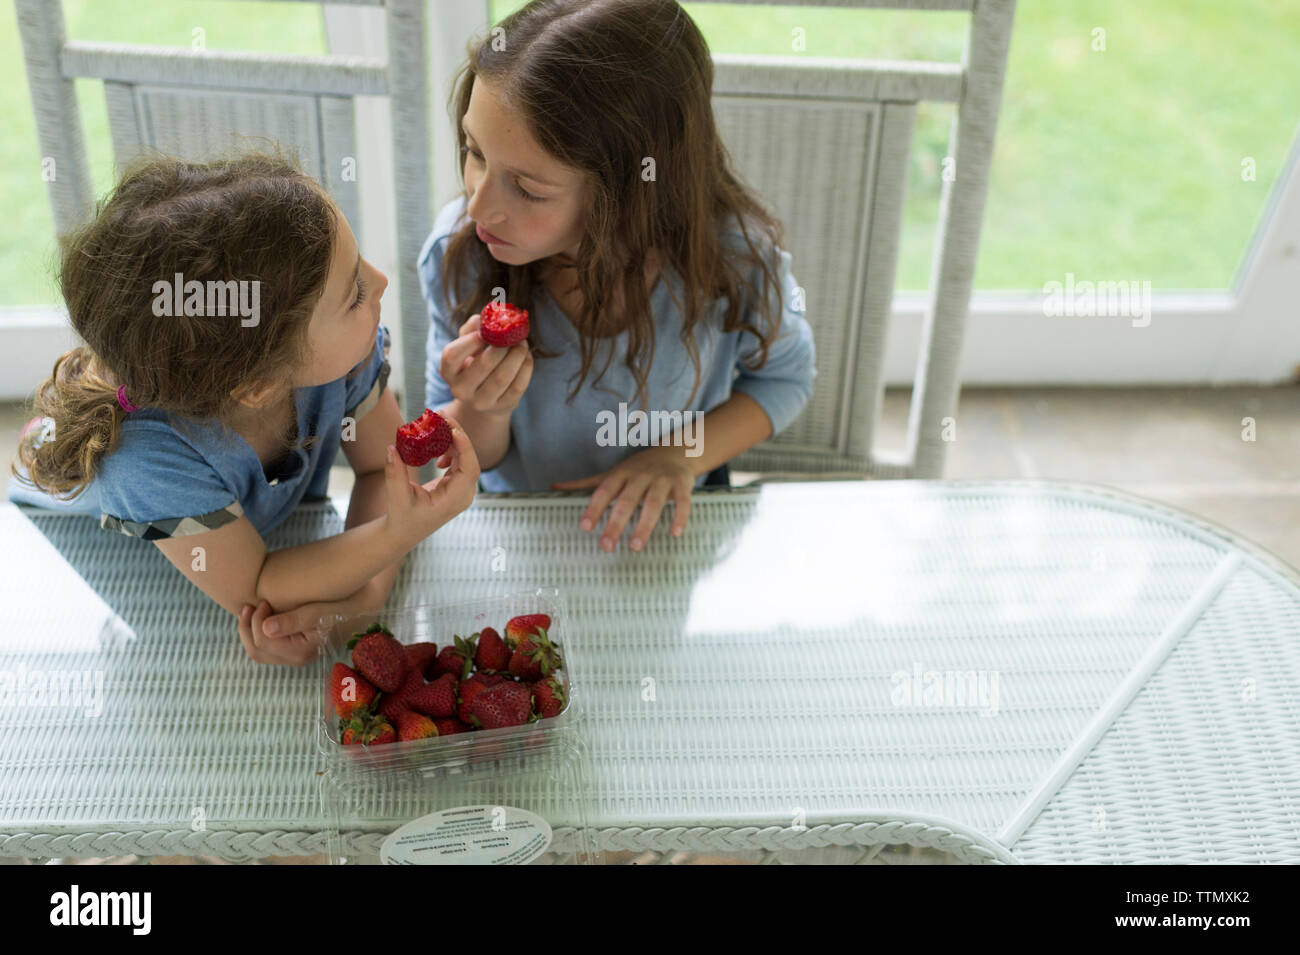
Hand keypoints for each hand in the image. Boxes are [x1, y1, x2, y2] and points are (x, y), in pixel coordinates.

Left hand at [236, 582, 381, 665]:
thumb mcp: (318, 610)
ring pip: (258, 652)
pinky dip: (258, 633)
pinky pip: (267, 648)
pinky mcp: (295, 650)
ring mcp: (295, 657)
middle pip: (256, 651)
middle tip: (251, 604)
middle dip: (247, 628)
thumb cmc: (341, 605)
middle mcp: (297, 659)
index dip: (256, 620)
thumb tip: (266, 629)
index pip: (263, 641)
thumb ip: (293, 620)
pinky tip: (261, 616)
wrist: (361, 608)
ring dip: (249, 631)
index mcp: (301, 652)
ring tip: (251, 609)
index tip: (263, 601)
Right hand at [383, 414, 478, 548]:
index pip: (470, 468)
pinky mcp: (456, 485)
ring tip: (438, 426)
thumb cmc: (401, 518)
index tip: (453, 429)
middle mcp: (464, 494)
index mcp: (455, 498)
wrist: (403, 532)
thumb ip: (395, 473)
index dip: (465, 446)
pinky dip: (450, 450)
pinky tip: (437, 452)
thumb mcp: (396, 496)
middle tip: (442, 416)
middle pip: (470, 459)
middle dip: (458, 435)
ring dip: (453, 441)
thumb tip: (392, 447)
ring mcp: (462, 490)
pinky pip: (459, 462)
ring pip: (466, 458)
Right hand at [440, 312, 532, 415]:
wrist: (487, 396)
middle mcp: (460, 390)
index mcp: (448, 371)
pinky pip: (518, 386)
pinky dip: (526, 367)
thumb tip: (488, 316)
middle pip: (483, 365)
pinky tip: (526, 357)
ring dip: (517, 355)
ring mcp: (481, 402)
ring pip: (503, 376)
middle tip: (513, 335)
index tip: (485, 331)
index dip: (469, 341)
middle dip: (502, 346)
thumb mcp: (469, 344)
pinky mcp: (502, 407)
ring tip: (522, 344)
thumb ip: (474, 327)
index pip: (452, 356)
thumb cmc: (476, 361)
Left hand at [551, 446, 693, 551]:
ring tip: (635, 546)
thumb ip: (585, 484)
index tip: (585, 527)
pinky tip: (676, 534)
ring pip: (653, 502)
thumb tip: (553, 488)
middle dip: (616, 523)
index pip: (605, 491)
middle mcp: (640, 476)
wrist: (675, 451)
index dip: (594, 508)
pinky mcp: (682, 484)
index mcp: (621, 474)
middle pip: (627, 500)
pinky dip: (680, 516)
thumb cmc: (638, 468)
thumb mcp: (612, 473)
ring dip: (645, 525)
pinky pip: (683, 501)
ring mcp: (662, 480)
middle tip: (606, 546)